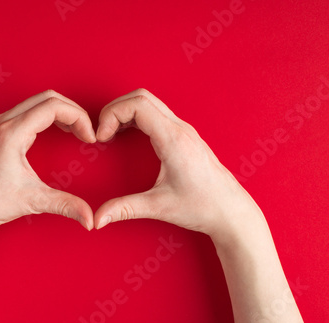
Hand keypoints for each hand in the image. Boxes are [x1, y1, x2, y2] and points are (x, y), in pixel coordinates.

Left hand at [0, 90, 96, 234]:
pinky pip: (28, 109)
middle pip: (47, 97)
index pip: (53, 107)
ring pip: (37, 101)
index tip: (89, 137)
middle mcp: (3, 123)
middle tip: (86, 131)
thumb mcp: (32, 202)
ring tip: (76, 131)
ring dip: (61, 111)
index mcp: (11, 134)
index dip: (78, 117)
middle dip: (73, 110)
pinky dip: (48, 114)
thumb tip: (90, 219)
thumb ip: (65, 206)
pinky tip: (58, 130)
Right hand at [94, 89, 264, 240]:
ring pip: (149, 102)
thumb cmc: (202, 207)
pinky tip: (127, 135)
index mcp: (173, 140)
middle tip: (102, 132)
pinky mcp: (184, 136)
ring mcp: (184, 130)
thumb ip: (125, 209)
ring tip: (110, 133)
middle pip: (141, 97)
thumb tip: (98, 219)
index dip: (112, 115)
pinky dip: (136, 117)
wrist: (231, 211)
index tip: (101, 137)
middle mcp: (180, 129)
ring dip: (125, 111)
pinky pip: (157, 113)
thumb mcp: (159, 207)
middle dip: (115, 109)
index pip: (137, 105)